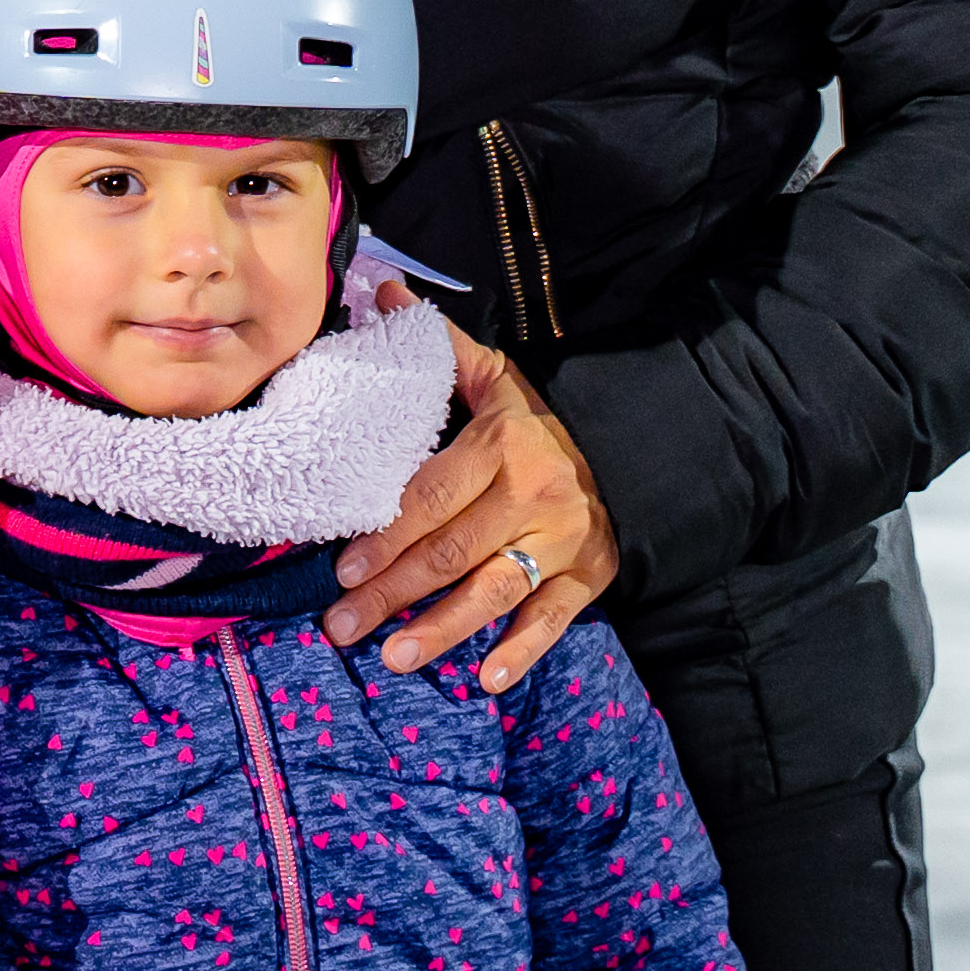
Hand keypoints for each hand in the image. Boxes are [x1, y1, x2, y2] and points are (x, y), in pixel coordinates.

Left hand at [328, 319, 620, 692]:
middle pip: (451, 552)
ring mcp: (562, 543)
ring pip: (495, 591)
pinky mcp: (587, 580)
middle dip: (392, 592)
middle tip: (341, 625)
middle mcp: (532, 497)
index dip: (386, 534)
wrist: (627, 459)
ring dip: (444, 629)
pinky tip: (485, 679)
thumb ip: (440, 348)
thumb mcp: (497, 381)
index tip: (343, 569)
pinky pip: (552, 621)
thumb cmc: (538, 428)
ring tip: (393, 657)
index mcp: (503, 446)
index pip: (432, 497)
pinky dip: (521, 651)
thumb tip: (384, 291)